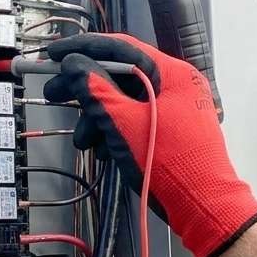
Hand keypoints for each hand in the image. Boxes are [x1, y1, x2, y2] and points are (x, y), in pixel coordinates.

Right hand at [43, 33, 256, 256]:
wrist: (204, 209)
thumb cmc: (168, 163)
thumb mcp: (124, 124)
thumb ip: (96, 90)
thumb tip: (73, 64)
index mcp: (172, 73)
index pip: (121, 48)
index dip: (83, 48)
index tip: (53, 53)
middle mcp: (176, 84)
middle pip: (121, 76)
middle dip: (86, 89)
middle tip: (52, 94)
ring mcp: (175, 108)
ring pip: (126, 101)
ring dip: (98, 117)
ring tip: (83, 142)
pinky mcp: (172, 131)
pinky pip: (136, 119)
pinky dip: (115, 130)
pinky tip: (103, 151)